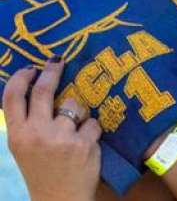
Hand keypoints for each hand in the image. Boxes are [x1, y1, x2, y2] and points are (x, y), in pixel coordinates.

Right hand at [2, 58, 101, 200]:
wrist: (59, 199)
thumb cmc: (42, 169)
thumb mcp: (24, 146)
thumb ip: (29, 121)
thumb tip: (38, 86)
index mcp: (18, 134)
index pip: (12, 97)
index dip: (21, 78)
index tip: (31, 68)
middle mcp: (37, 133)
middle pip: (45, 90)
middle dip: (52, 71)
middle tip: (58, 61)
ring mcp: (61, 137)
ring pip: (75, 105)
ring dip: (79, 113)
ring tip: (74, 132)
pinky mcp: (84, 143)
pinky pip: (93, 122)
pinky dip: (92, 130)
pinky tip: (86, 144)